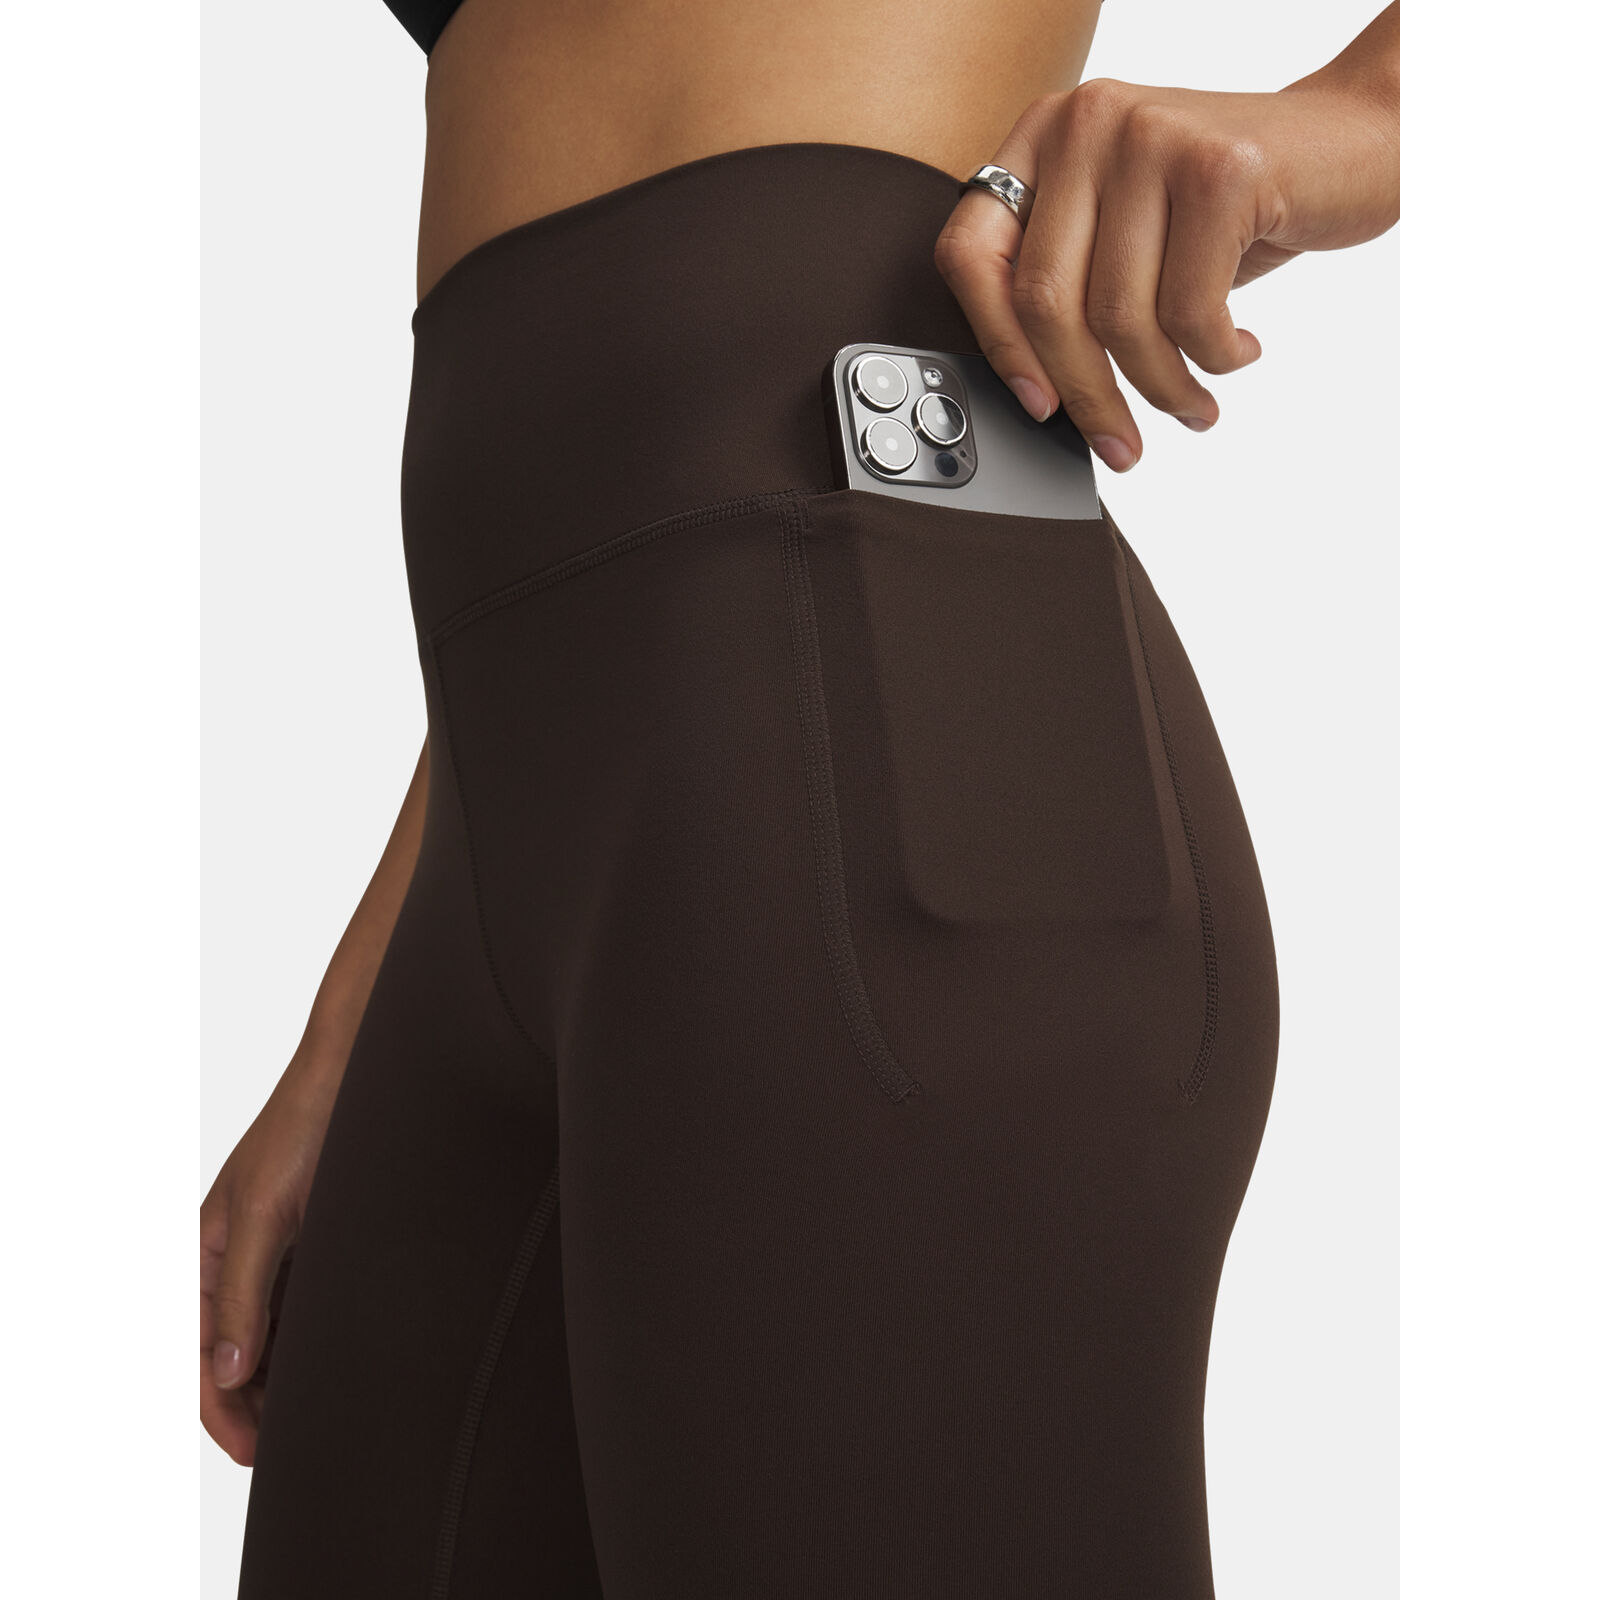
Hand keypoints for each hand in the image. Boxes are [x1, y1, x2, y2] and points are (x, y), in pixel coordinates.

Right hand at [200, 1060, 338, 1464]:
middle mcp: (238, 1258)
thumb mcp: (264, 1214)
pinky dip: (313, 1342)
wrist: (359, 1076)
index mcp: (204, 1253)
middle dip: (253, 1403)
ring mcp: (279, 1253)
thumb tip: (227, 1366)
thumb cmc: (303, 1127)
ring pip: (273, 1336)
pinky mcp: (319, 1244)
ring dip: (284, 1377)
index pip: (199, 1351)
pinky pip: (306, 1309)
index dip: (222, 1407)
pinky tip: (336, 1365)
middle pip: (235, 1353)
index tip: (254, 1451)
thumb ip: (243, 1291)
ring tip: (313, 1416)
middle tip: (289, 1446)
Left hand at [936, 52, 1397, 470]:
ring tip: (1193, 406)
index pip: (970, 253)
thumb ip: (1070, 278)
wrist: (1359, 138)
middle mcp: (1089, 122)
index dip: (996, 343)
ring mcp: (1153, 136)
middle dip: (1086, 396)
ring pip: (1119, 318)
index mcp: (1046, 134)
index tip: (1038, 406)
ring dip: (1161, 388)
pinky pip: (1190, 312)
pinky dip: (1213, 359)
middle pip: (1045, 300)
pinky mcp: (1221, 169)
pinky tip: (1237, 352)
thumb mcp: (1130, 230)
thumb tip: (1032, 390)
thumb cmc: (1232, 204)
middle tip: (1121, 445)